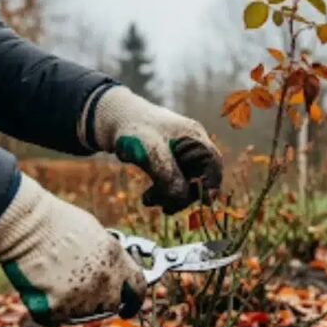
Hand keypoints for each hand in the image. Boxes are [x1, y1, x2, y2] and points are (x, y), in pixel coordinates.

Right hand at [0, 175, 146, 326]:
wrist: (25, 225)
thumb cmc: (55, 222)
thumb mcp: (93, 232)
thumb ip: (108, 256)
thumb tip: (111, 269)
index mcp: (116, 259)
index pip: (138, 288)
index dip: (134, 301)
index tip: (127, 308)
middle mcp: (105, 280)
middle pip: (110, 305)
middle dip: (98, 302)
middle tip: (79, 293)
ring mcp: (83, 296)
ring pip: (82, 313)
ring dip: (72, 305)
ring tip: (54, 281)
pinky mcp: (58, 308)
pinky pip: (56, 319)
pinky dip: (48, 311)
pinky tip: (40, 291)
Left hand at [85, 86, 222, 213]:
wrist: (112, 117)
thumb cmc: (133, 128)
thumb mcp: (151, 151)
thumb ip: (168, 175)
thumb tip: (181, 199)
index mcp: (194, 136)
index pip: (213, 164)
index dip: (211, 185)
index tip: (203, 203)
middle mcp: (192, 144)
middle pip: (199, 176)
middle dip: (183, 195)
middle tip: (165, 208)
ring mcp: (181, 152)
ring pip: (185, 181)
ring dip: (170, 195)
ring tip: (148, 200)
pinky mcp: (168, 159)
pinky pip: (173, 180)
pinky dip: (163, 190)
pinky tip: (148, 197)